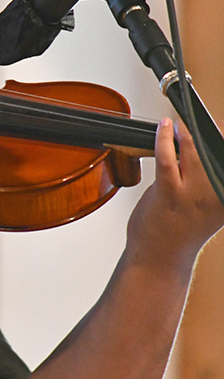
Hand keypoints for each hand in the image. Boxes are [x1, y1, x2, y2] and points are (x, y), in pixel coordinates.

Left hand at [127, 117, 223, 271]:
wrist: (160, 258)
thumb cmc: (181, 229)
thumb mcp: (209, 207)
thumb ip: (213, 180)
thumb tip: (211, 146)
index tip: (222, 127)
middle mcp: (218, 196)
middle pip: (218, 151)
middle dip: (212, 132)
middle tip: (202, 121)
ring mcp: (195, 196)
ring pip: (194, 151)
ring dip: (186, 132)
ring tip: (181, 123)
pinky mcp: (170, 194)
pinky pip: (168, 158)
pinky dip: (165, 138)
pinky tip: (165, 127)